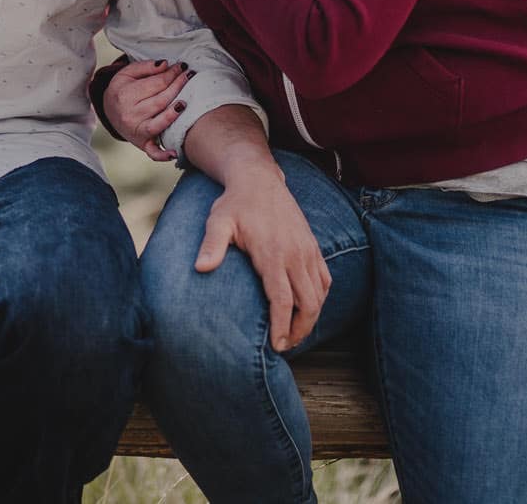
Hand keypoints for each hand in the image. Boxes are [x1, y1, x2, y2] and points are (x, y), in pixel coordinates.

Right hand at [103, 59, 191, 160]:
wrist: (109, 111)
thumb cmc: (123, 89)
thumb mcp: (127, 73)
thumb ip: (146, 67)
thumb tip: (165, 64)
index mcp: (125, 95)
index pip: (155, 83)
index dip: (171, 74)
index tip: (182, 67)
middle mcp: (130, 114)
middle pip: (160, 101)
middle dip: (177, 87)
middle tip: (189, 76)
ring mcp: (136, 131)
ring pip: (159, 123)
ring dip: (173, 115)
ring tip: (184, 103)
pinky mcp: (141, 144)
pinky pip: (152, 152)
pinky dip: (163, 155)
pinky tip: (174, 153)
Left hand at [195, 172, 331, 352]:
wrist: (260, 179)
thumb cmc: (235, 204)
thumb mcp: (219, 221)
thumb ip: (211, 245)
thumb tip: (201, 268)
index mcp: (272, 253)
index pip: (283, 299)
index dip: (282, 326)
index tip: (277, 345)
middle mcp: (295, 254)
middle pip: (308, 303)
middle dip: (300, 330)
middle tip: (286, 346)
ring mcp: (307, 250)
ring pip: (320, 294)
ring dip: (311, 317)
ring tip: (295, 334)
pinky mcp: (313, 246)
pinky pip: (325, 279)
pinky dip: (320, 298)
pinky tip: (308, 308)